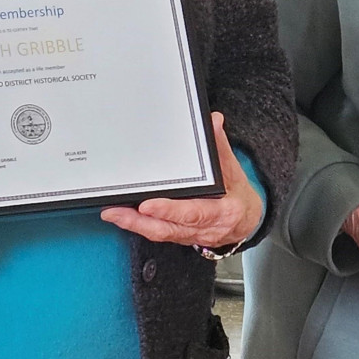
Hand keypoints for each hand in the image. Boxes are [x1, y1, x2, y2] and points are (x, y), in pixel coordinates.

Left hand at [101, 113, 262, 247]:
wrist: (246, 222)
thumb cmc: (238, 196)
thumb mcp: (234, 170)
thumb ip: (220, 146)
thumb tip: (214, 121)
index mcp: (221, 213)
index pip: (194, 213)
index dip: (170, 210)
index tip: (148, 204)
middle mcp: (204, 229)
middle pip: (169, 228)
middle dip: (140, 222)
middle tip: (116, 211)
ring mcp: (190, 236)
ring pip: (160, 233)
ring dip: (134, 225)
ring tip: (112, 213)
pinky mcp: (179, 237)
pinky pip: (158, 234)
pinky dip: (139, 226)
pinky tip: (122, 216)